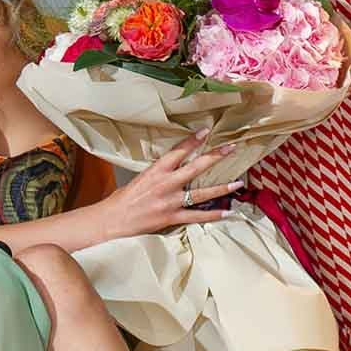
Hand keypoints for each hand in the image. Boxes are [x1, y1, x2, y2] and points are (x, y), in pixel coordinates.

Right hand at [104, 132, 237, 237]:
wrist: (112, 220)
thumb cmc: (123, 199)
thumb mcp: (140, 178)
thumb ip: (158, 173)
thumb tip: (172, 167)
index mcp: (156, 170)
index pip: (179, 151)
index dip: (193, 140)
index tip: (206, 131)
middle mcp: (166, 183)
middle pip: (196, 167)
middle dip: (215, 156)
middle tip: (231, 147)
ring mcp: (171, 201)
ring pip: (202, 192)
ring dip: (222, 187)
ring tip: (238, 182)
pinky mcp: (172, 217)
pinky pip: (197, 216)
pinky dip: (213, 214)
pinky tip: (227, 212)